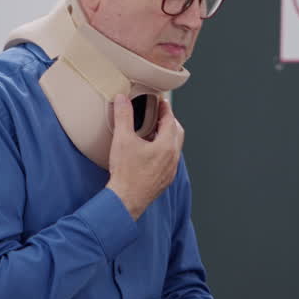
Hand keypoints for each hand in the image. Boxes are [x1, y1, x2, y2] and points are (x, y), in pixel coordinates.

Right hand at [106, 96, 182, 219]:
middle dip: (169, 121)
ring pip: (174, 147)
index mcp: (166, 146)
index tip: (161, 101)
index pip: (170, 120)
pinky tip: (150, 152)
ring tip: (153, 131)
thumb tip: (122, 98)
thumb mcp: (122, 140)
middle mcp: (172, 158)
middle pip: (177, 133)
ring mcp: (170, 170)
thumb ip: (123, 116)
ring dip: (166, 136)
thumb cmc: (125, 172)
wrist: (126, 200)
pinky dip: (163, 150)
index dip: (165, 109)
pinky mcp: (165, 180)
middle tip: (159, 114)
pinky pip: (169, 160)